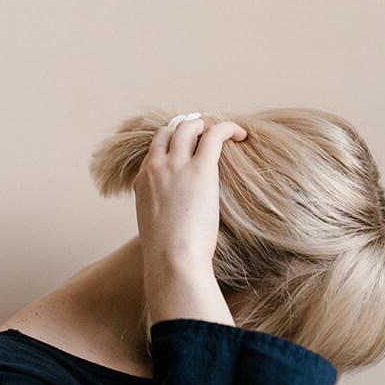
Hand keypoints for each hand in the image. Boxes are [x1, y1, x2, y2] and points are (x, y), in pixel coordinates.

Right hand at [132, 117, 247, 272]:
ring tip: (224, 132)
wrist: (172, 258)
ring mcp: (176, 165)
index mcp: (142, 181)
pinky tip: (241, 133)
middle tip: (205, 133)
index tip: (188, 149)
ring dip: (205, 125)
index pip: (155, 150)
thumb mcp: (157, 229)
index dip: (172, 145)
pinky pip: (214, 135)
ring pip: (189, 127)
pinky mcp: (200, 169)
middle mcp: (156, 167)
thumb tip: (177, 222)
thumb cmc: (168, 255)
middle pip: (170, 131)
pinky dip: (228, 128)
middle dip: (188, 128)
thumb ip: (163, 215)